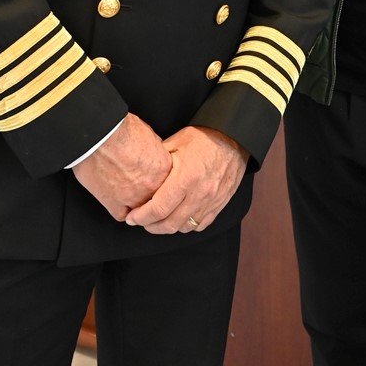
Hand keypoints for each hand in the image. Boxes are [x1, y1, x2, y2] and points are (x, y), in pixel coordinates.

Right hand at [72, 112, 171, 220]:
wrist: (100, 136)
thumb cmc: (121, 131)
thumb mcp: (149, 135)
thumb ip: (156, 152)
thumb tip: (155, 156)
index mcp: (163, 168)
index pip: (169, 183)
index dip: (160, 181)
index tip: (154, 178)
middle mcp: (151, 186)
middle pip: (156, 198)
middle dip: (150, 192)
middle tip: (140, 184)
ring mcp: (133, 198)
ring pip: (141, 210)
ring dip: (136, 203)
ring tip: (128, 191)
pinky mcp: (114, 204)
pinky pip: (122, 215)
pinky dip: (120, 209)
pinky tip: (117, 200)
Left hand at [124, 126, 248, 234]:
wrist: (234, 137)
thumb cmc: (205, 137)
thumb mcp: (176, 142)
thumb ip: (157, 161)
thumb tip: (140, 174)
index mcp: (185, 178)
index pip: (158, 209)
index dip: (141, 217)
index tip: (131, 217)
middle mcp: (199, 193)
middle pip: (169, 224)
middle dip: (150, 226)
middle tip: (140, 221)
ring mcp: (211, 201)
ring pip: (184, 227)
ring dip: (168, 227)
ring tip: (158, 219)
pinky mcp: (220, 204)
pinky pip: (200, 225)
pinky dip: (186, 225)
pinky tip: (179, 217)